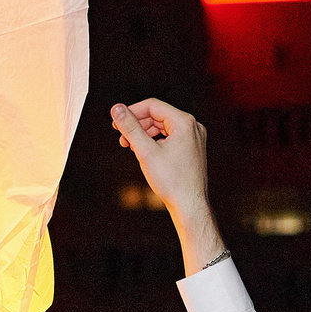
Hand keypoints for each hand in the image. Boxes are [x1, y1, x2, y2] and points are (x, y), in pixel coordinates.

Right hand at [109, 99, 209, 217]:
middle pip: (158, 116)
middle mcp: (192, 127)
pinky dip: (154, 142)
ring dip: (144, 134)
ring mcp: (193, 138)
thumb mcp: (145, 151)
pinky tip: (144, 152)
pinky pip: (169, 137)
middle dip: (137, 125)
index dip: (132, 112)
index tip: (117, 121)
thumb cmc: (172, 181)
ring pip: (162, 127)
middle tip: (121, 136)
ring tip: (130, 145)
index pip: (153, 106)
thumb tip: (117, 109)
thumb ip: (130, 127)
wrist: (189, 205)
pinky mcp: (191, 149)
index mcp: (184, 122)